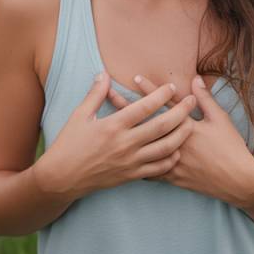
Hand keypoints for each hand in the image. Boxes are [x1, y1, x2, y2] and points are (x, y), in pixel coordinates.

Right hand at [36, 71, 195, 197]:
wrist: (61, 178)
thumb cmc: (68, 144)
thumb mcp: (79, 116)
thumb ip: (95, 94)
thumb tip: (104, 74)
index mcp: (113, 126)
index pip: (144, 108)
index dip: (160, 95)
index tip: (172, 86)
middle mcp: (124, 144)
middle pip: (161, 127)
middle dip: (180, 112)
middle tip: (192, 102)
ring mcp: (129, 162)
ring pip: (164, 149)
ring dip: (181, 136)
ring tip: (191, 125)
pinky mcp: (130, 176)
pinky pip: (157, 169)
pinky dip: (170, 159)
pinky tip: (177, 150)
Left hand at [108, 74, 253, 206]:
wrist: (237, 181)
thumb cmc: (231, 148)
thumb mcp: (220, 120)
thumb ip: (205, 99)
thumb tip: (195, 79)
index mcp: (187, 126)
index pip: (165, 103)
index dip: (150, 90)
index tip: (134, 78)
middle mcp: (174, 142)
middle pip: (146, 122)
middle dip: (127, 108)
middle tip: (110, 96)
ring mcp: (171, 161)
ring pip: (142, 146)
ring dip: (126, 134)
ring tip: (109, 127)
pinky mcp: (171, 177)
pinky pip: (148, 171)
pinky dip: (136, 164)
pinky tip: (121, 159)